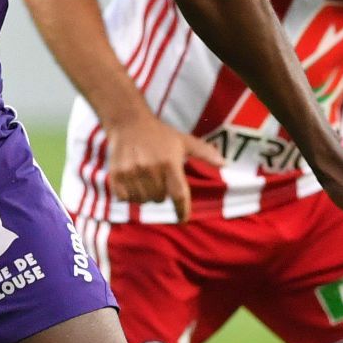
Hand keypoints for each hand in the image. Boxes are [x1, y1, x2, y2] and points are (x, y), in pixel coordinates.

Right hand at [101, 112, 221, 221]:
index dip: (182, 210)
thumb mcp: (184, 141)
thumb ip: (205, 153)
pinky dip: (129, 195)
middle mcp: (151, 169)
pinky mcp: (116, 175)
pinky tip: (131, 182)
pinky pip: (125, 198)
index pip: (179, 195)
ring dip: (145, 195)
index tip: (183, 219)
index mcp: (170, 163)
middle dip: (161, 193)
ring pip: (142, 200)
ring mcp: (132, 172)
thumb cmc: (160, 134)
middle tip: (157, 179)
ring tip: (144, 180)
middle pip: (159, 199)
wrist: (128, 122)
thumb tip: (225, 164)